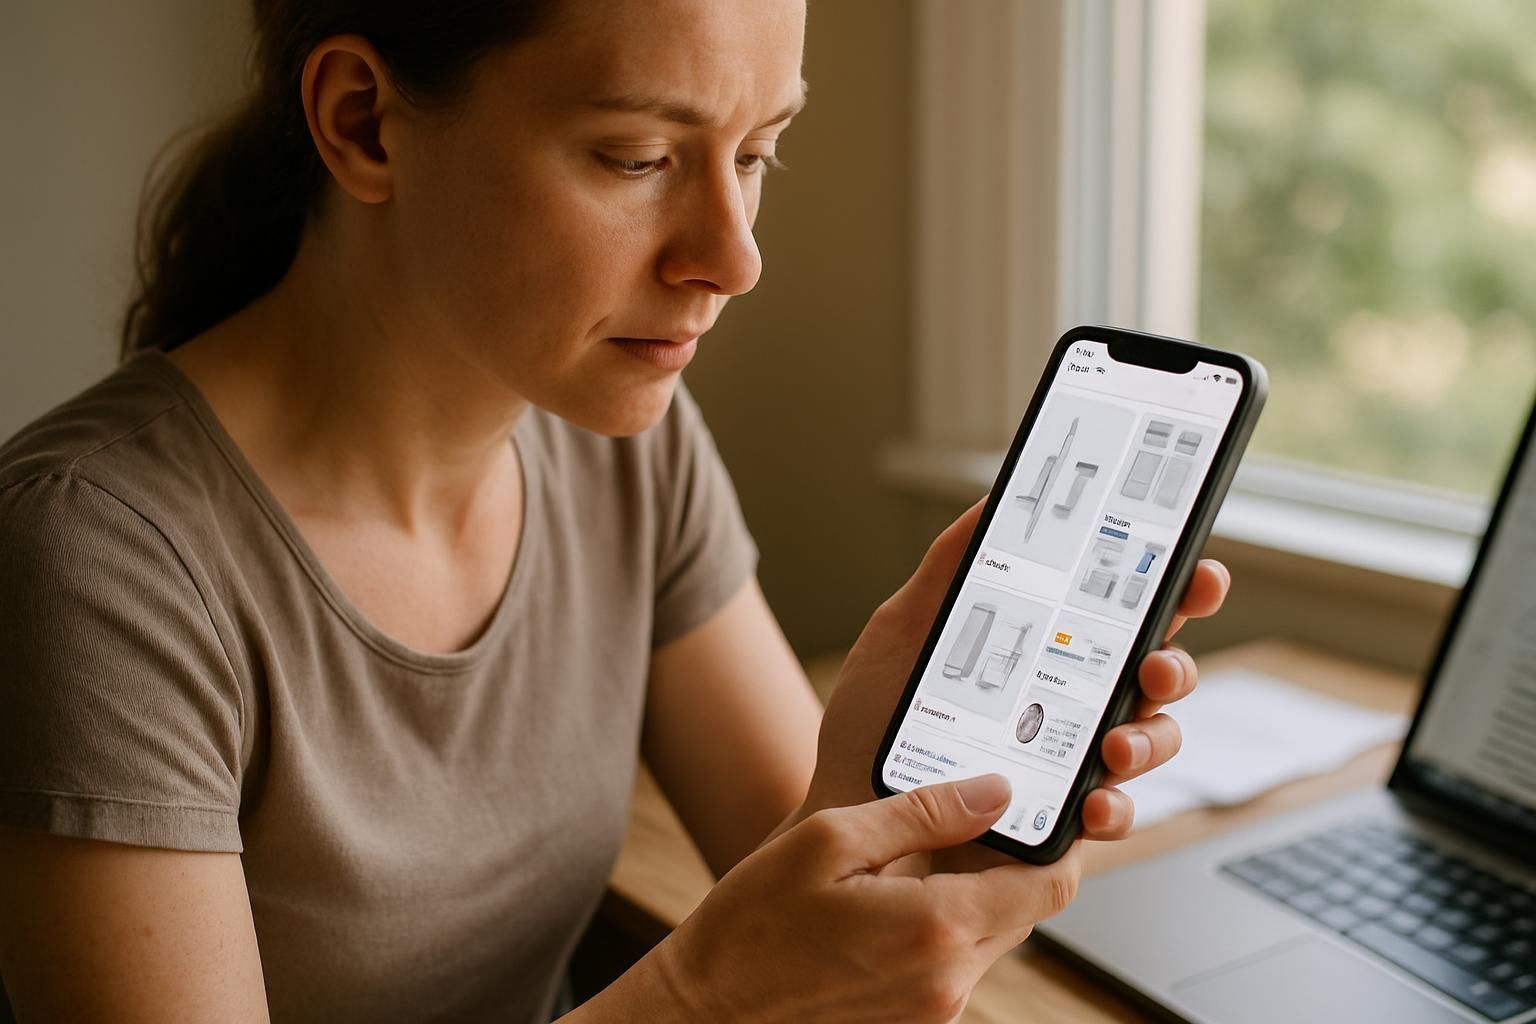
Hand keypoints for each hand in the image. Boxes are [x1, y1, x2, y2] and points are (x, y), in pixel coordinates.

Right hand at [653, 774, 1078, 1023]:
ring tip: (915, 857)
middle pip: (1026, 911)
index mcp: (937, 928)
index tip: (1038, 808)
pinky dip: (942, 928)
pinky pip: (955, 965)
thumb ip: (923, 813)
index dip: (1058, 842)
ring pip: (991, 938)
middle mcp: (949, 981)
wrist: (708, 1010)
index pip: (1049, 886)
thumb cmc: (753, 924)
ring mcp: (934, 1011)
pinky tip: (892, 900)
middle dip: (1010, 862)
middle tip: (969, 818)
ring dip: (973, 894)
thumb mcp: (830, 840)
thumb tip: (995, 792)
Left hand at [804, 499, 1229, 839]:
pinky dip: (1116, 807)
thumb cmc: (870, 722)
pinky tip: (1092, 801)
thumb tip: (991, 502)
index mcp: (1046, 649)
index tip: (1197, 570)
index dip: (1176, 589)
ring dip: (1150, 738)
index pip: (1126, 612)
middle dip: (1175, 664)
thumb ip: (948, 568)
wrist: (842, 805)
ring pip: (1152, 742)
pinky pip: (1114, 814)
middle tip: (1154, 664)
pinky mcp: (1061, 822)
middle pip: (1158, 673)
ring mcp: (1071, 762)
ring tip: (1113, 743)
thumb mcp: (901, 630)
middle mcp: (1070, 702)